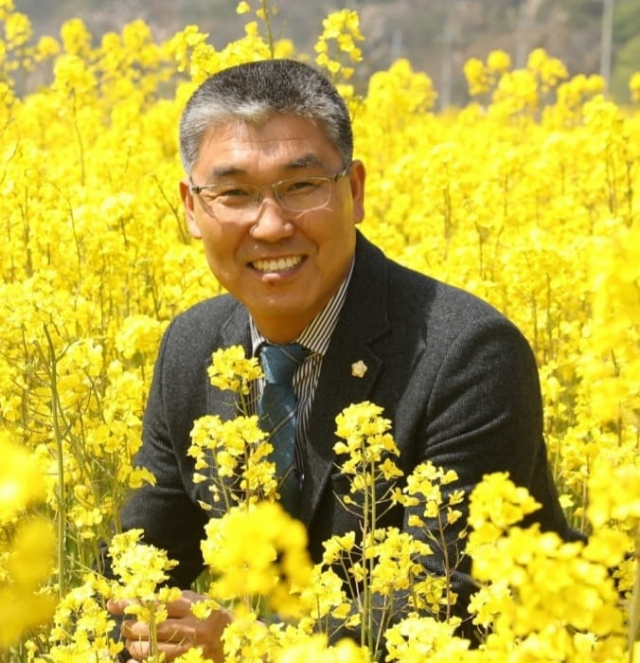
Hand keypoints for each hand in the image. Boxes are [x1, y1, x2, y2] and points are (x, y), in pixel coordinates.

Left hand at [108, 590, 231, 661]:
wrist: (233, 638)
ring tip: (132, 642)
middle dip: (131, 627)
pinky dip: (142, 661)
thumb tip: (139, 599)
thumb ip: (172, 599)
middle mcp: (190, 626)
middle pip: (150, 626)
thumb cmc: (210, 615)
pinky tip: (134, 659)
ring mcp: (189, 647)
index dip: (132, 603)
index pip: (155, 603)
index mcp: (191, 606)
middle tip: (126, 625)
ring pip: (151, 648)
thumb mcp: (196, 600)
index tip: (114, 604)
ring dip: (135, 646)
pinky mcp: (187, 661)